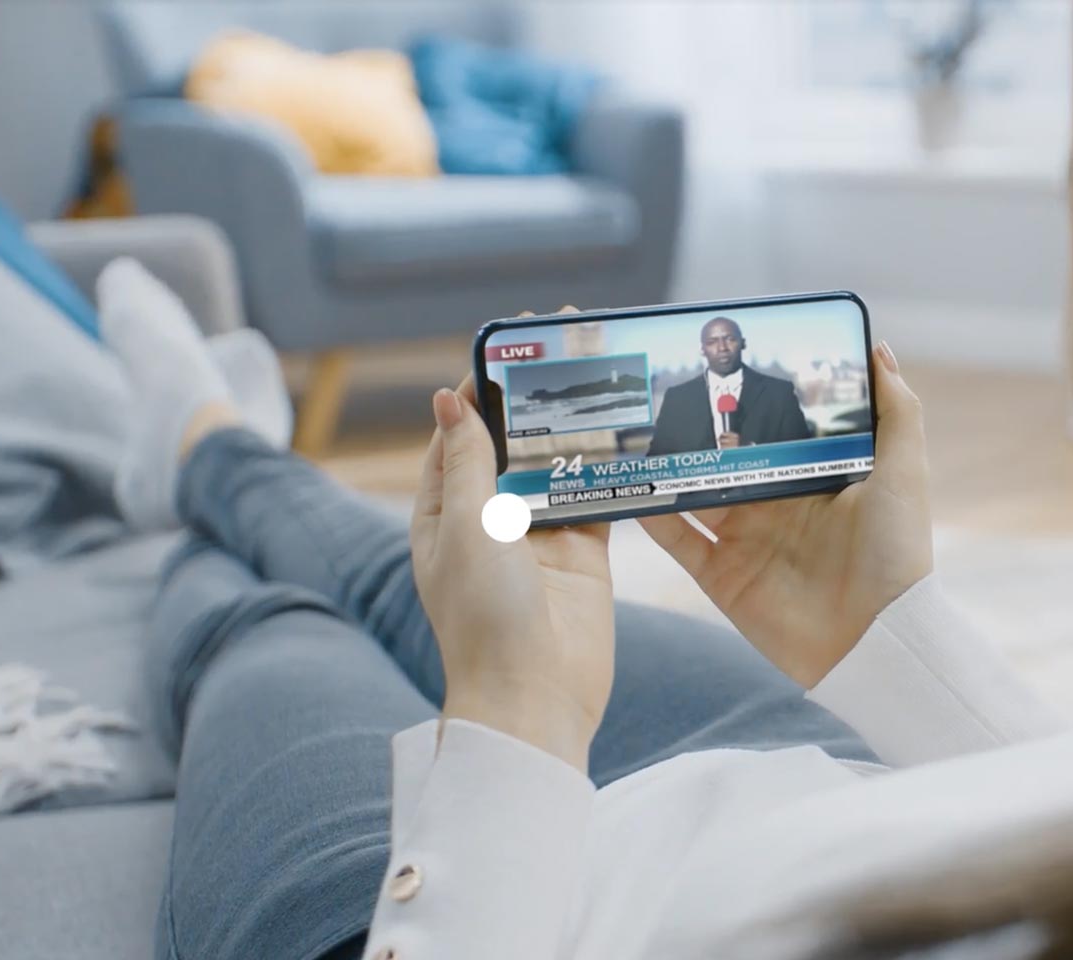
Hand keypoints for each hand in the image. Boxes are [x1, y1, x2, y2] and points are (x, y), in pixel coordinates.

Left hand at [409, 374, 614, 771]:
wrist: (536, 698)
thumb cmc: (485, 619)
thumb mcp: (468, 527)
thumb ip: (468, 460)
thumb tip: (449, 398)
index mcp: (444, 514)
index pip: (458, 436)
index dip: (480, 391)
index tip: (508, 345)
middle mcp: (489, 522)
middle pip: (512, 445)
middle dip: (534, 400)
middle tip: (563, 346)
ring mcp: (538, 539)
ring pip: (558, 466)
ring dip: (576, 426)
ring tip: (601, 373)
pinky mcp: (584, 555)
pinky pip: (597, 498)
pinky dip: (610, 466)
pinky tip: (628, 428)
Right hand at [639, 342, 931, 687]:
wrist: (877, 640)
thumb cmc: (898, 553)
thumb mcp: (905, 472)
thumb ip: (895, 412)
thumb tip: (879, 349)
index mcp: (814, 477)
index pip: (774, 428)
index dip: (751, 398)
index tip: (723, 358)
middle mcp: (775, 504)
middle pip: (727, 456)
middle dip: (698, 425)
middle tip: (664, 384)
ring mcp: (745, 540)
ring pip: (695, 492)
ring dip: (669, 464)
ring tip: (636, 427)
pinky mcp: (723, 578)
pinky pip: (678, 542)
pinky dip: (654, 515)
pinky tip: (633, 484)